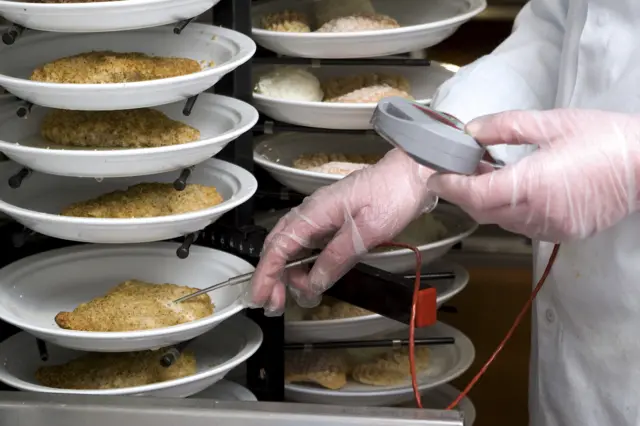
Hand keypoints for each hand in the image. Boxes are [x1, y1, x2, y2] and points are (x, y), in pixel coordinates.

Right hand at [249, 149, 437, 314]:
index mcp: (314, 212)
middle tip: (275, 304)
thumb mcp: (366, 231)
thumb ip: (336, 258)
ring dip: (289, 272)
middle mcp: (311, 212)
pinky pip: (309, 243)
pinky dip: (305, 263)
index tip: (260, 298)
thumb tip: (312, 283)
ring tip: (298, 295)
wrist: (412, 173)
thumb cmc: (392, 195)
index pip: (279, 247)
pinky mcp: (333, 220)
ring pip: (293, 246)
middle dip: (272, 277)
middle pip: (279, 247)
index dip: (266, 274)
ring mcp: (321, 215)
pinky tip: (311, 277)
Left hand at [427, 109, 639, 241]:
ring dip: (485, 202)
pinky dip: (508, 210)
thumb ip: (505, 127)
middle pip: (483, 211)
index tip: (435, 177)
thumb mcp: (551, 123)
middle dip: (463, 194)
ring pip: (501, 221)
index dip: (450, 187)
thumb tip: (472, 131)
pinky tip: (511, 189)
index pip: (475, 194)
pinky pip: (523, 225)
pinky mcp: (563, 233)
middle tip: (453, 173)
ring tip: (482, 176)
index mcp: (532, 186)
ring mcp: (551, 227)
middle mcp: (537, 214)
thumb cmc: (604, 139)